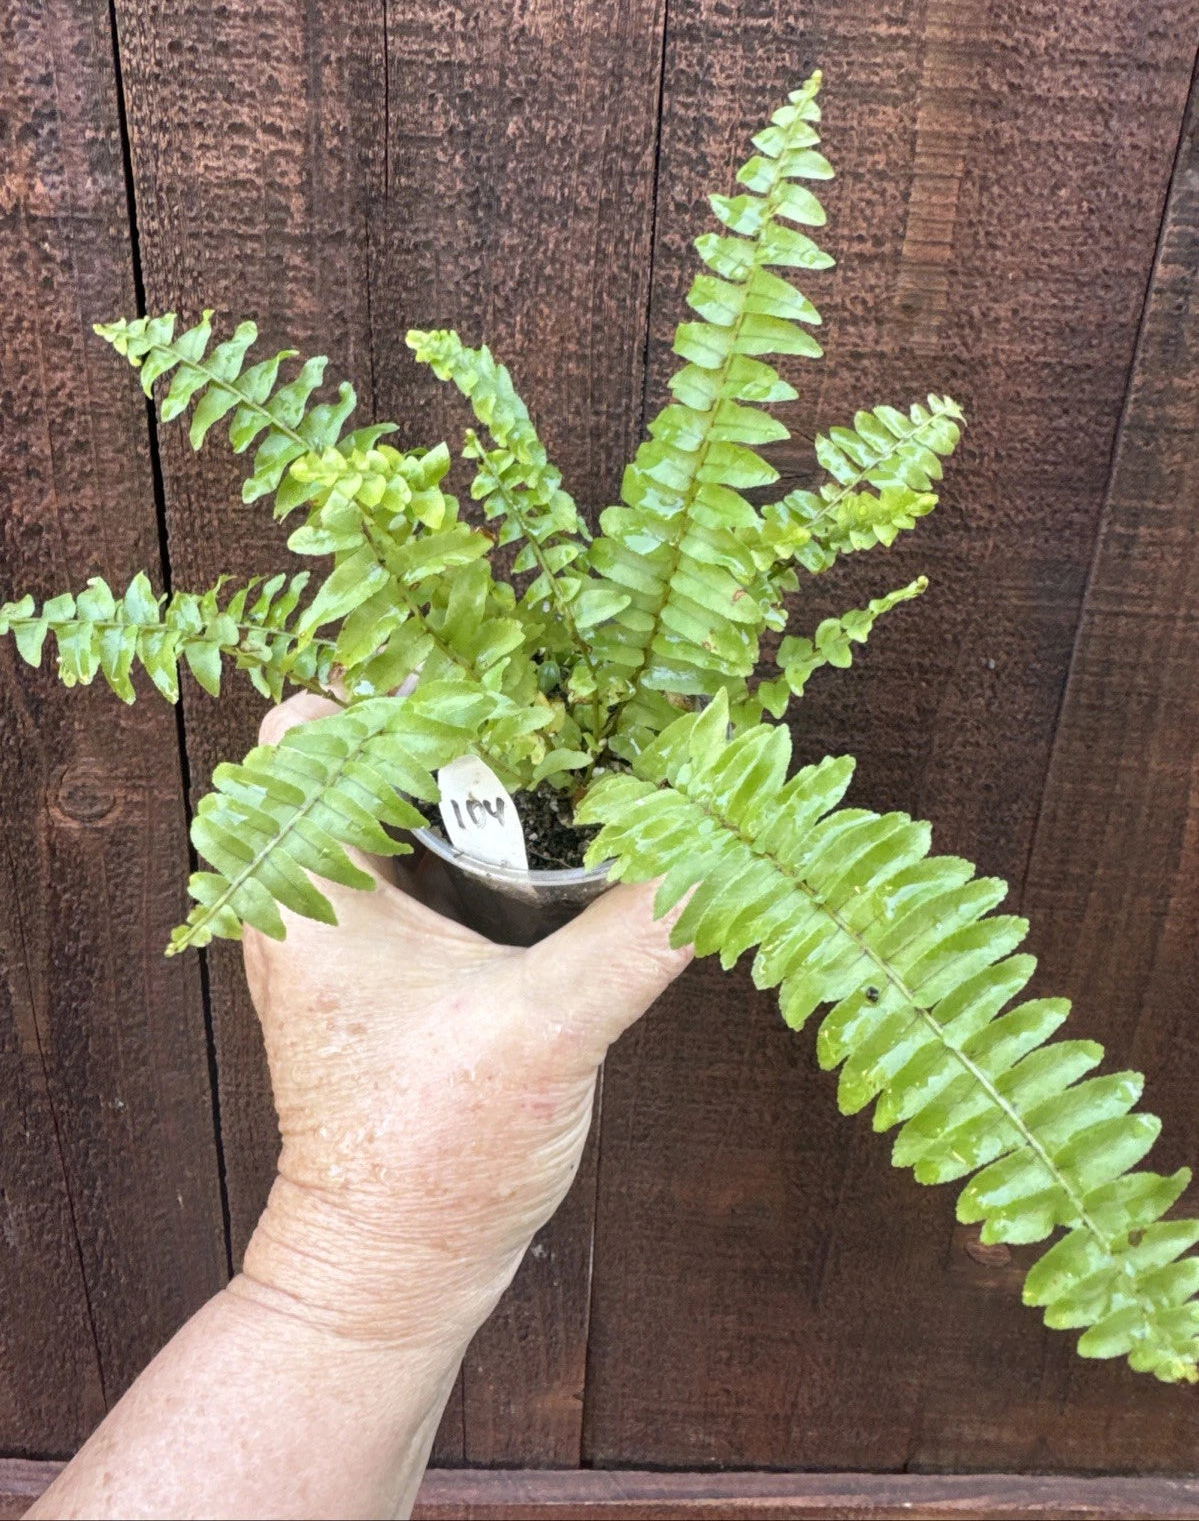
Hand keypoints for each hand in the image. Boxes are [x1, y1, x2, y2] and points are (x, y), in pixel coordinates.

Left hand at [237, 693, 693, 1354]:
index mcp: (311, 889)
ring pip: (410, 806)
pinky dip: (494, 836)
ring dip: (485, 780)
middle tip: (561, 708)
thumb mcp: (549, 1032)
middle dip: (463, 722)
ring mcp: (356, 928)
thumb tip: (723, 844)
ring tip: (578, 754)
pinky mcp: (398, 961)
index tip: (506, 680)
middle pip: (374, 752)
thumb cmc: (430, 1160)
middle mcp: (316, 893)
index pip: (319, 727)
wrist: (399, 1269)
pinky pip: (437, 860)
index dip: (404, 687)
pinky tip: (570, 834)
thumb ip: (639, 930)